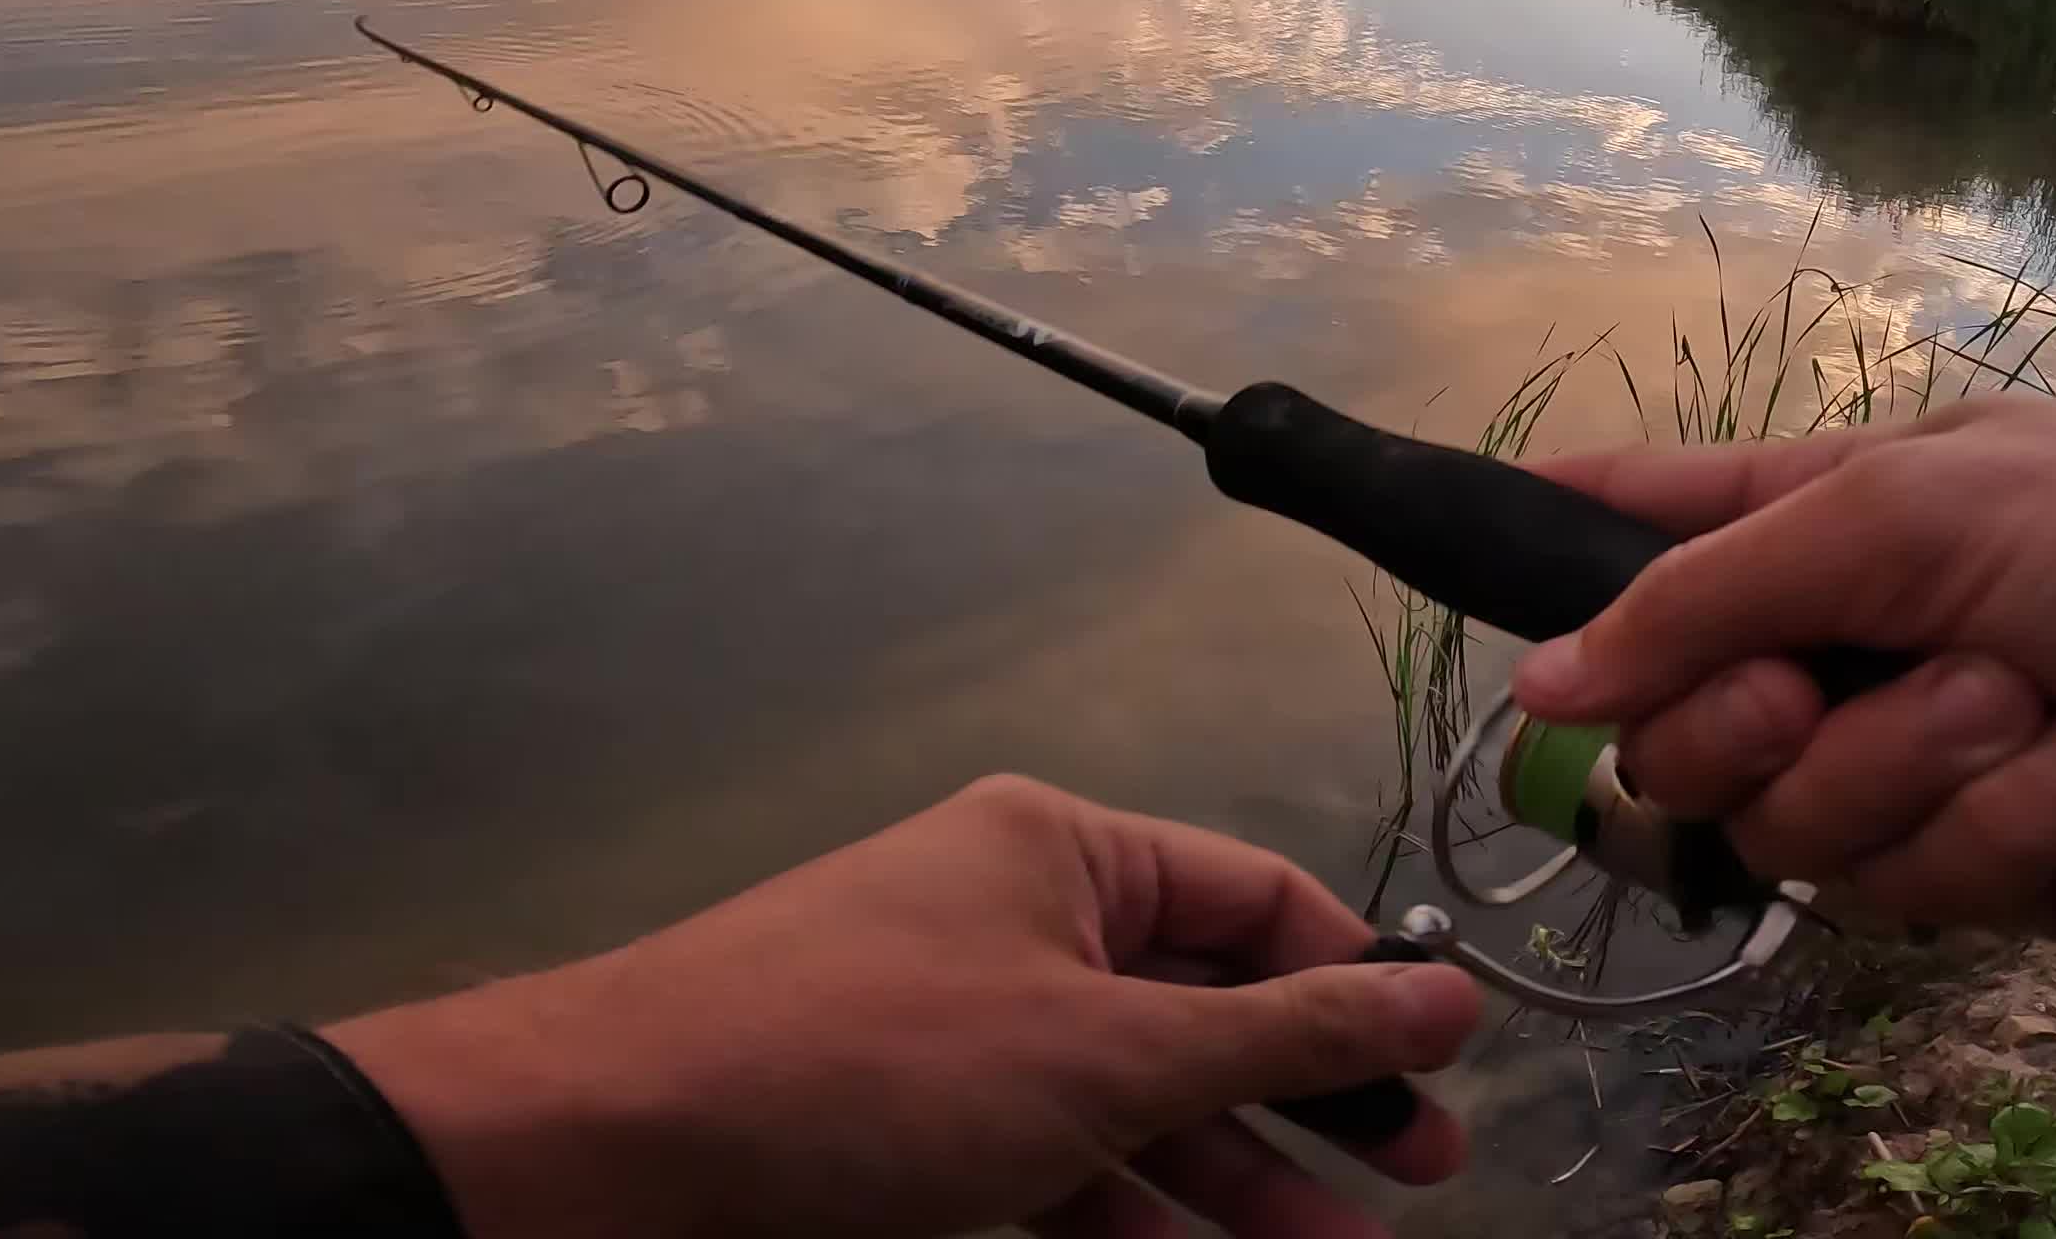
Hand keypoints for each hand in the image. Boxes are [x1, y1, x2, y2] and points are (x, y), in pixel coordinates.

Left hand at [329, 777, 1484, 1238]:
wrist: (611, 1149)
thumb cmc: (863, 1063)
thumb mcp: (1106, 1052)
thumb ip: (1286, 1035)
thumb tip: (1444, 995)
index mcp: (1063, 853)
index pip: (1258, 902)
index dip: (1360, 985)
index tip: (1445, 1074)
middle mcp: (1015, 923)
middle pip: (1204, 1012)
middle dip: (1311, 1106)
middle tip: (1421, 1184)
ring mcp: (959, 1033)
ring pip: (1132, 1109)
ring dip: (1232, 1190)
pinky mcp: (905, 1136)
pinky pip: (1051, 1171)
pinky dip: (1126, 1221)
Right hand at [1510, 401, 2055, 936]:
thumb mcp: (1916, 511)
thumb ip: (1709, 591)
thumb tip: (1544, 686)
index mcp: (1813, 516)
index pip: (1627, 531)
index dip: (1538, 560)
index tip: (1458, 583)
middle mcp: (1842, 644)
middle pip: (1676, 738)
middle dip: (1766, 723)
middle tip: (1837, 688)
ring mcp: (1916, 763)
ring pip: (1801, 831)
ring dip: (1930, 770)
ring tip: (2049, 702)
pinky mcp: (1999, 869)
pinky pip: (1930, 887)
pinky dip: (2029, 826)